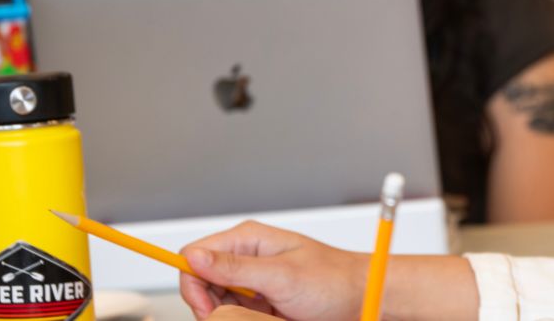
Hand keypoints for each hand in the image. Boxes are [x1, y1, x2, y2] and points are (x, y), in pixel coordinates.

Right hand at [178, 221, 363, 319]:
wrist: (360, 297)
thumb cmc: (332, 280)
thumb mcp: (281, 275)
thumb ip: (235, 268)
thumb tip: (195, 256)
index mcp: (248, 239)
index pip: (193, 256)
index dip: (193, 284)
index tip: (208, 307)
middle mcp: (245, 258)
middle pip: (200, 285)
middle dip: (213, 307)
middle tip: (242, 316)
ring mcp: (251, 282)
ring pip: (215, 305)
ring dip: (232, 317)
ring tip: (264, 315)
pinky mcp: (257, 303)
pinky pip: (234, 316)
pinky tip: (270, 318)